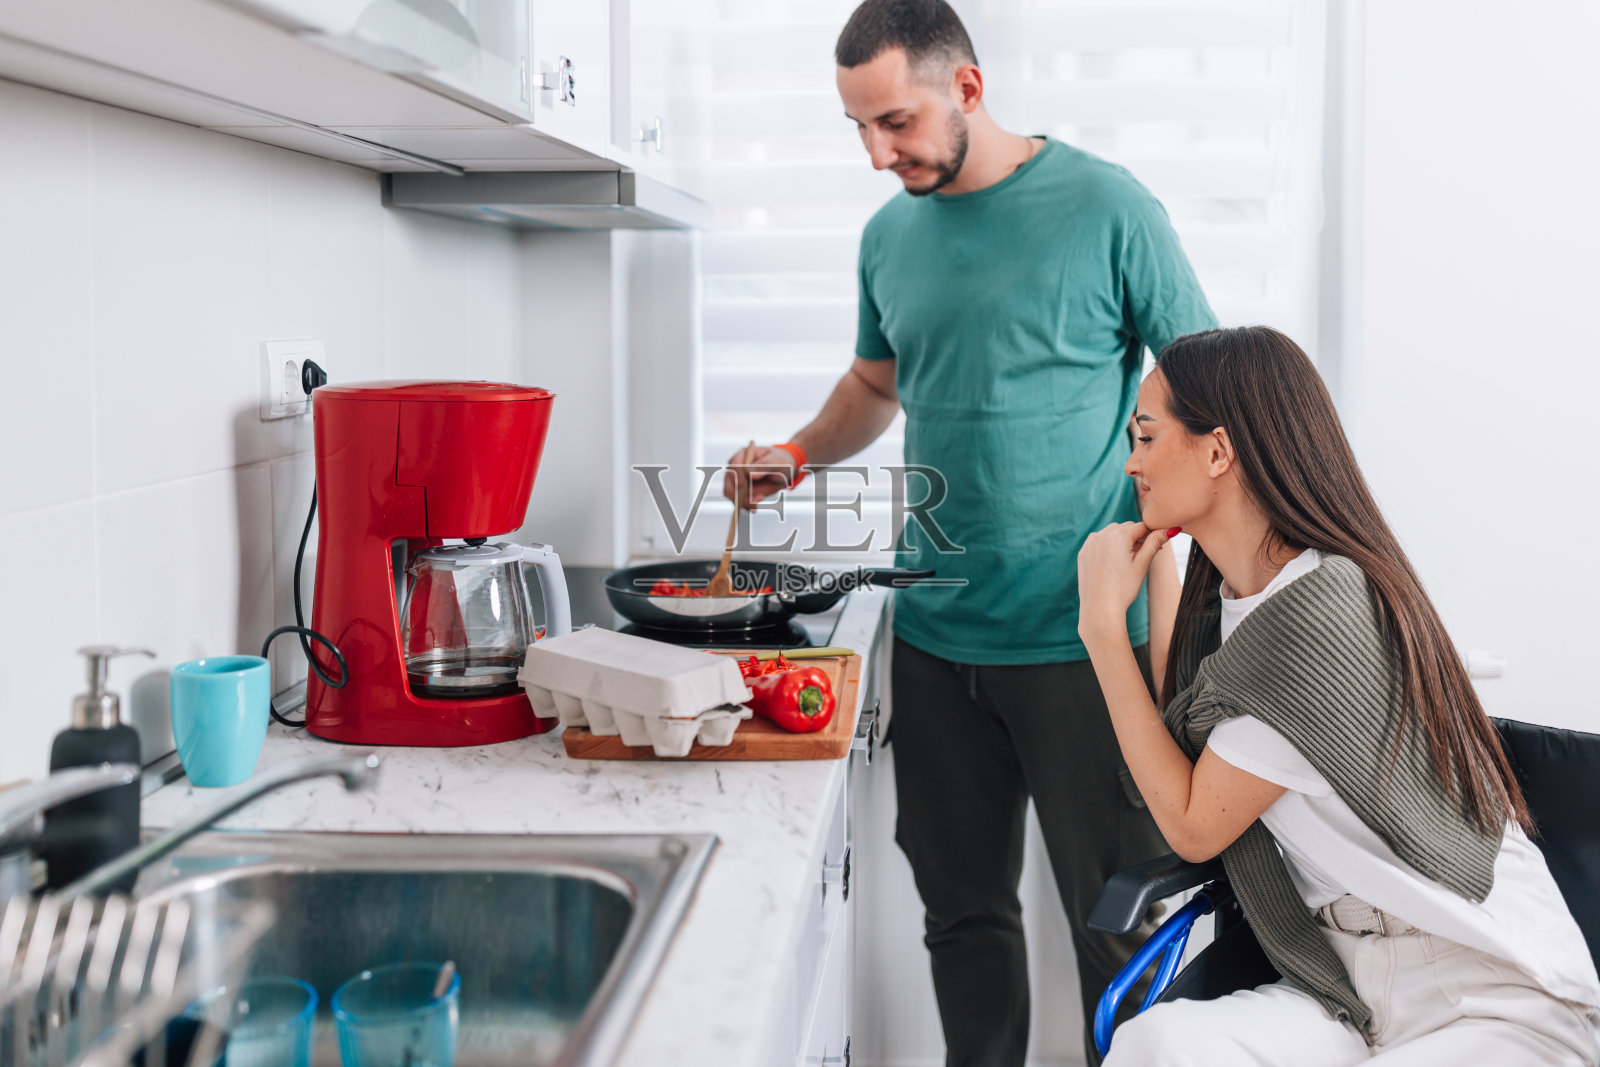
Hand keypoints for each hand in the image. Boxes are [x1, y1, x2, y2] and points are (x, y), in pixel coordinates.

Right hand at [722, 445, 798, 509]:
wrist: (784, 472)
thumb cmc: (780, 462)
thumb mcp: (776, 462)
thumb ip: (763, 466)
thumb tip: (748, 472)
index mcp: (743, 455)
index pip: (734, 465)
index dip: (736, 475)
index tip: (742, 485)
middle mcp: (736, 467)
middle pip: (729, 481)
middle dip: (738, 493)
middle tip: (753, 500)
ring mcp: (737, 480)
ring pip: (732, 494)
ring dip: (742, 501)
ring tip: (756, 505)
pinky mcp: (741, 491)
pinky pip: (738, 501)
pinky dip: (745, 506)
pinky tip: (754, 508)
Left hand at [1078, 522, 1173, 640]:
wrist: (1100, 608)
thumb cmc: (1124, 588)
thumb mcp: (1142, 564)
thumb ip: (1155, 543)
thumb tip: (1171, 528)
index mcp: (1119, 535)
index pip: (1142, 526)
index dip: (1151, 535)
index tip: (1157, 546)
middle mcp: (1102, 534)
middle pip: (1126, 528)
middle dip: (1135, 537)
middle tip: (1141, 557)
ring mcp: (1090, 543)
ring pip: (1111, 533)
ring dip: (1120, 540)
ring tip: (1125, 561)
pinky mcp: (1083, 552)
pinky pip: (1098, 542)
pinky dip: (1106, 547)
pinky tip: (1111, 563)